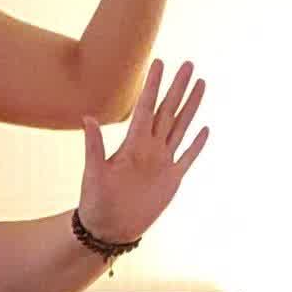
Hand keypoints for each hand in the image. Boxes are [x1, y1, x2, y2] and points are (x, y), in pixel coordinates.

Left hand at [78, 60, 207, 244]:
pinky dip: (196, 145)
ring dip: (190, 107)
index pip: (146, 107)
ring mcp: (162, 162)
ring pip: (180, 127)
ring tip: (200, 84)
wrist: (108, 228)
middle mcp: (150, 148)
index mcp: (133, 144)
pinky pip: (187, 158)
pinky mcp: (171, 179)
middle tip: (188, 64)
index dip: (153, 85)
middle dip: (178, 88)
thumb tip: (87, 117)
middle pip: (168, 111)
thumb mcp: (94, 173)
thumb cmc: (96, 201)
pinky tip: (204, 129)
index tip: (159, 62)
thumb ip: (94, 145)